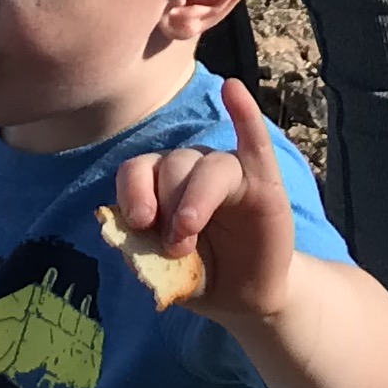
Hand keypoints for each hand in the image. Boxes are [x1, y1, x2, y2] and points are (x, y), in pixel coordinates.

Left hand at [110, 79, 301, 325]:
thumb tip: (123, 228)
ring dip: (193, 198)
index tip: (138, 223)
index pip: (137, 169)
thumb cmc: (200, 273)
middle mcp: (192, 169)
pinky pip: (254, 141)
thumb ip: (144, 247)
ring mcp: (230, 172)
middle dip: (168, 205)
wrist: (245, 297)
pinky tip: (233, 90)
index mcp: (161, 185)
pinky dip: (245, 114)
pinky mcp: (264, 181)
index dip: (133, 192)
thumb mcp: (164, 266)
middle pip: (173, 165)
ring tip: (187, 234)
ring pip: (207, 166)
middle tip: (175, 247)